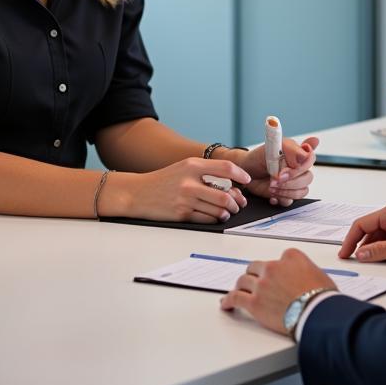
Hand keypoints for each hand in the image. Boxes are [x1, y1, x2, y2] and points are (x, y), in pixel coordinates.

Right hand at [109, 158, 250, 222]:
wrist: (139, 193)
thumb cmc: (164, 180)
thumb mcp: (184, 168)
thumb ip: (205, 171)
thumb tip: (231, 182)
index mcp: (192, 165)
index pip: (225, 168)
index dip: (240, 175)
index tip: (246, 180)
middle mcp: (189, 181)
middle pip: (225, 194)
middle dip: (236, 201)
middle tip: (239, 203)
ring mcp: (185, 199)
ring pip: (218, 209)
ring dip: (227, 212)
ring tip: (227, 211)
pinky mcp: (181, 214)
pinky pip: (207, 219)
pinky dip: (215, 218)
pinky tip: (216, 216)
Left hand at [220, 248, 335, 334]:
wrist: (317, 312)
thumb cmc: (322, 297)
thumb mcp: (319, 273)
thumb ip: (305, 270)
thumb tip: (304, 280)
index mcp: (290, 256)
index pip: (277, 259)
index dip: (275, 270)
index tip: (274, 276)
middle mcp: (273, 266)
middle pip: (255, 267)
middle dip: (254, 275)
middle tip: (253, 283)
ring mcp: (262, 284)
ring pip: (243, 281)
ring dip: (241, 287)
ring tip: (239, 292)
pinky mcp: (254, 302)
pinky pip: (235, 298)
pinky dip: (228, 300)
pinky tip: (226, 303)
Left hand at [232, 136, 318, 205]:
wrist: (246, 171)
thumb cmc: (259, 157)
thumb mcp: (272, 147)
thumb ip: (291, 150)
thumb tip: (307, 153)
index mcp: (297, 154)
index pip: (310, 159)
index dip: (299, 167)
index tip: (283, 171)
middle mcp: (298, 168)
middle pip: (308, 178)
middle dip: (291, 181)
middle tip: (275, 180)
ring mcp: (293, 182)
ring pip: (302, 191)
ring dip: (286, 191)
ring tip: (271, 187)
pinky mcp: (286, 194)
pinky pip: (291, 201)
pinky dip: (281, 199)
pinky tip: (271, 195)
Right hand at [338, 201, 385, 262]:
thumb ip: (380, 251)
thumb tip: (361, 255)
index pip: (362, 224)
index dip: (350, 240)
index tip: (345, 253)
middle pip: (368, 230)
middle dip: (360, 245)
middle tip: (353, 260)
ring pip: (376, 236)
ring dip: (372, 248)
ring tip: (369, 262)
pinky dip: (381, 249)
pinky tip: (382, 258)